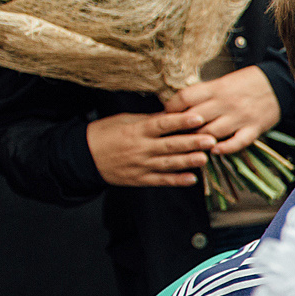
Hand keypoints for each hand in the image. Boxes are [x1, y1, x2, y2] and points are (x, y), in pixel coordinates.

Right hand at [85, 108, 213, 187]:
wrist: (83, 157)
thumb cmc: (104, 134)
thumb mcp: (124, 121)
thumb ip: (148, 120)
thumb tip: (171, 114)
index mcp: (136, 130)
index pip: (161, 124)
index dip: (180, 121)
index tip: (198, 117)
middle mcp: (140, 148)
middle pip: (169, 145)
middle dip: (192, 142)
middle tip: (211, 139)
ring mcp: (140, 165)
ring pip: (168, 164)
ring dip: (188, 161)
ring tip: (205, 158)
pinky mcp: (140, 179)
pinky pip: (160, 180)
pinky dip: (176, 180)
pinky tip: (192, 179)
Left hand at [163, 67, 277, 151]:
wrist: (279, 83)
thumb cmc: (247, 82)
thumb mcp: (223, 81)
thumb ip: (204, 93)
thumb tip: (181, 105)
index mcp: (216, 88)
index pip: (185, 98)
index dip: (171, 108)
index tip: (167, 114)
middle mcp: (226, 103)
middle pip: (195, 118)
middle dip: (182, 128)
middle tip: (175, 134)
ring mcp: (240, 117)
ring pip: (212, 132)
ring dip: (200, 140)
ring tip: (193, 144)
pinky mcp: (254, 128)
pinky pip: (237, 142)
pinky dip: (225, 148)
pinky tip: (216, 150)